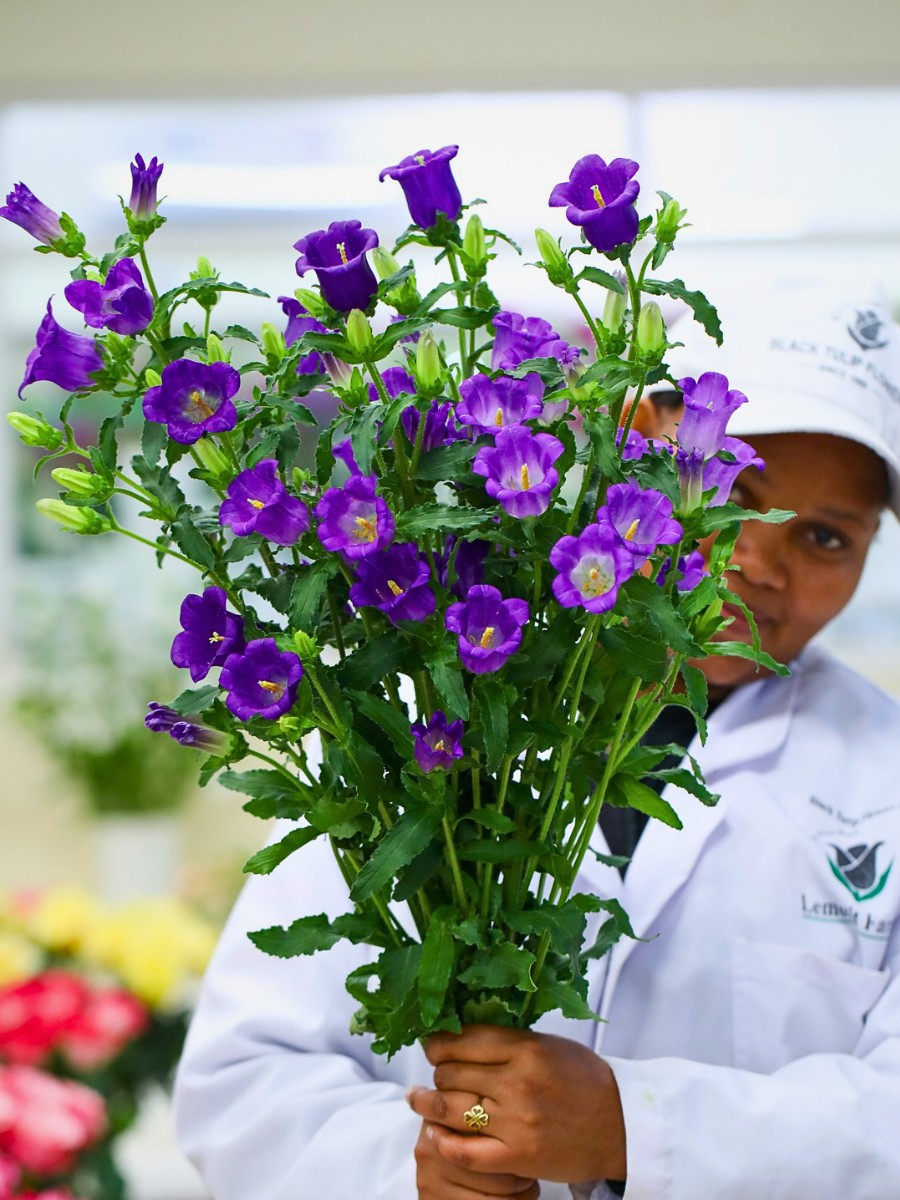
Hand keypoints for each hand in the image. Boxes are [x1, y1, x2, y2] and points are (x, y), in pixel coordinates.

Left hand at [407, 1025, 625, 1185]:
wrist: (620, 1126)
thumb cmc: (584, 1080)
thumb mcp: (549, 1046)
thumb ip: (508, 1040)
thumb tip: (460, 1031)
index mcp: (527, 1049)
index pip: (463, 1039)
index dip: (439, 1041)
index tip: (432, 1043)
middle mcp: (518, 1083)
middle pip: (452, 1073)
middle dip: (438, 1072)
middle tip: (436, 1072)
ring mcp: (516, 1122)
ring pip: (451, 1109)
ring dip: (427, 1103)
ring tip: (416, 1098)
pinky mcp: (517, 1156)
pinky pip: (466, 1151)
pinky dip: (443, 1142)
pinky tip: (432, 1134)